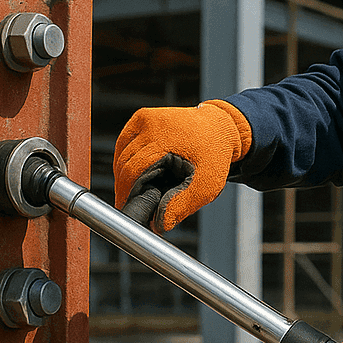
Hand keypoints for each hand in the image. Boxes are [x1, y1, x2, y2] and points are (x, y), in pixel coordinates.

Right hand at [113, 100, 251, 231]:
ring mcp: (146, 118)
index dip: (126, 194)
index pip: (132, 171)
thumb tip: (158, 225)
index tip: (127, 209)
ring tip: (136, 189)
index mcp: (166, 139)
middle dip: (126, 186)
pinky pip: (125, 143)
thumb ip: (182, 205)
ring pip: (122, 154)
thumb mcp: (206, 185)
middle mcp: (152, 124)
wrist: (221, 128)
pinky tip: (136, 171)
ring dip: (125, 173)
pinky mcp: (143, 117)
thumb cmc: (215, 155)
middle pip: (124, 163)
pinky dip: (126, 159)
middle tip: (132, 203)